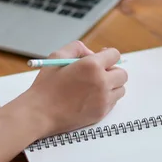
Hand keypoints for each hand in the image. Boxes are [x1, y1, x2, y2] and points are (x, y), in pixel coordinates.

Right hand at [0, 40, 127, 161]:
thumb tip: (92, 52)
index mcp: (92, 66)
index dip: (107, 56)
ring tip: (93, 87)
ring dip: (111, 86)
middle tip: (97, 73)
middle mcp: (102, 82)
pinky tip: (90, 98)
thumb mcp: (57, 56)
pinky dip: (106, 99)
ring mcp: (103, 100)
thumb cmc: (46, 86)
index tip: (101, 59)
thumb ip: (77, 48)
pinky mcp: (101, 113)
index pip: (115, 55)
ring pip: (120, 89)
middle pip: (122, 73)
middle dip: (111, 71)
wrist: (39, 113)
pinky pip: (113, 102)